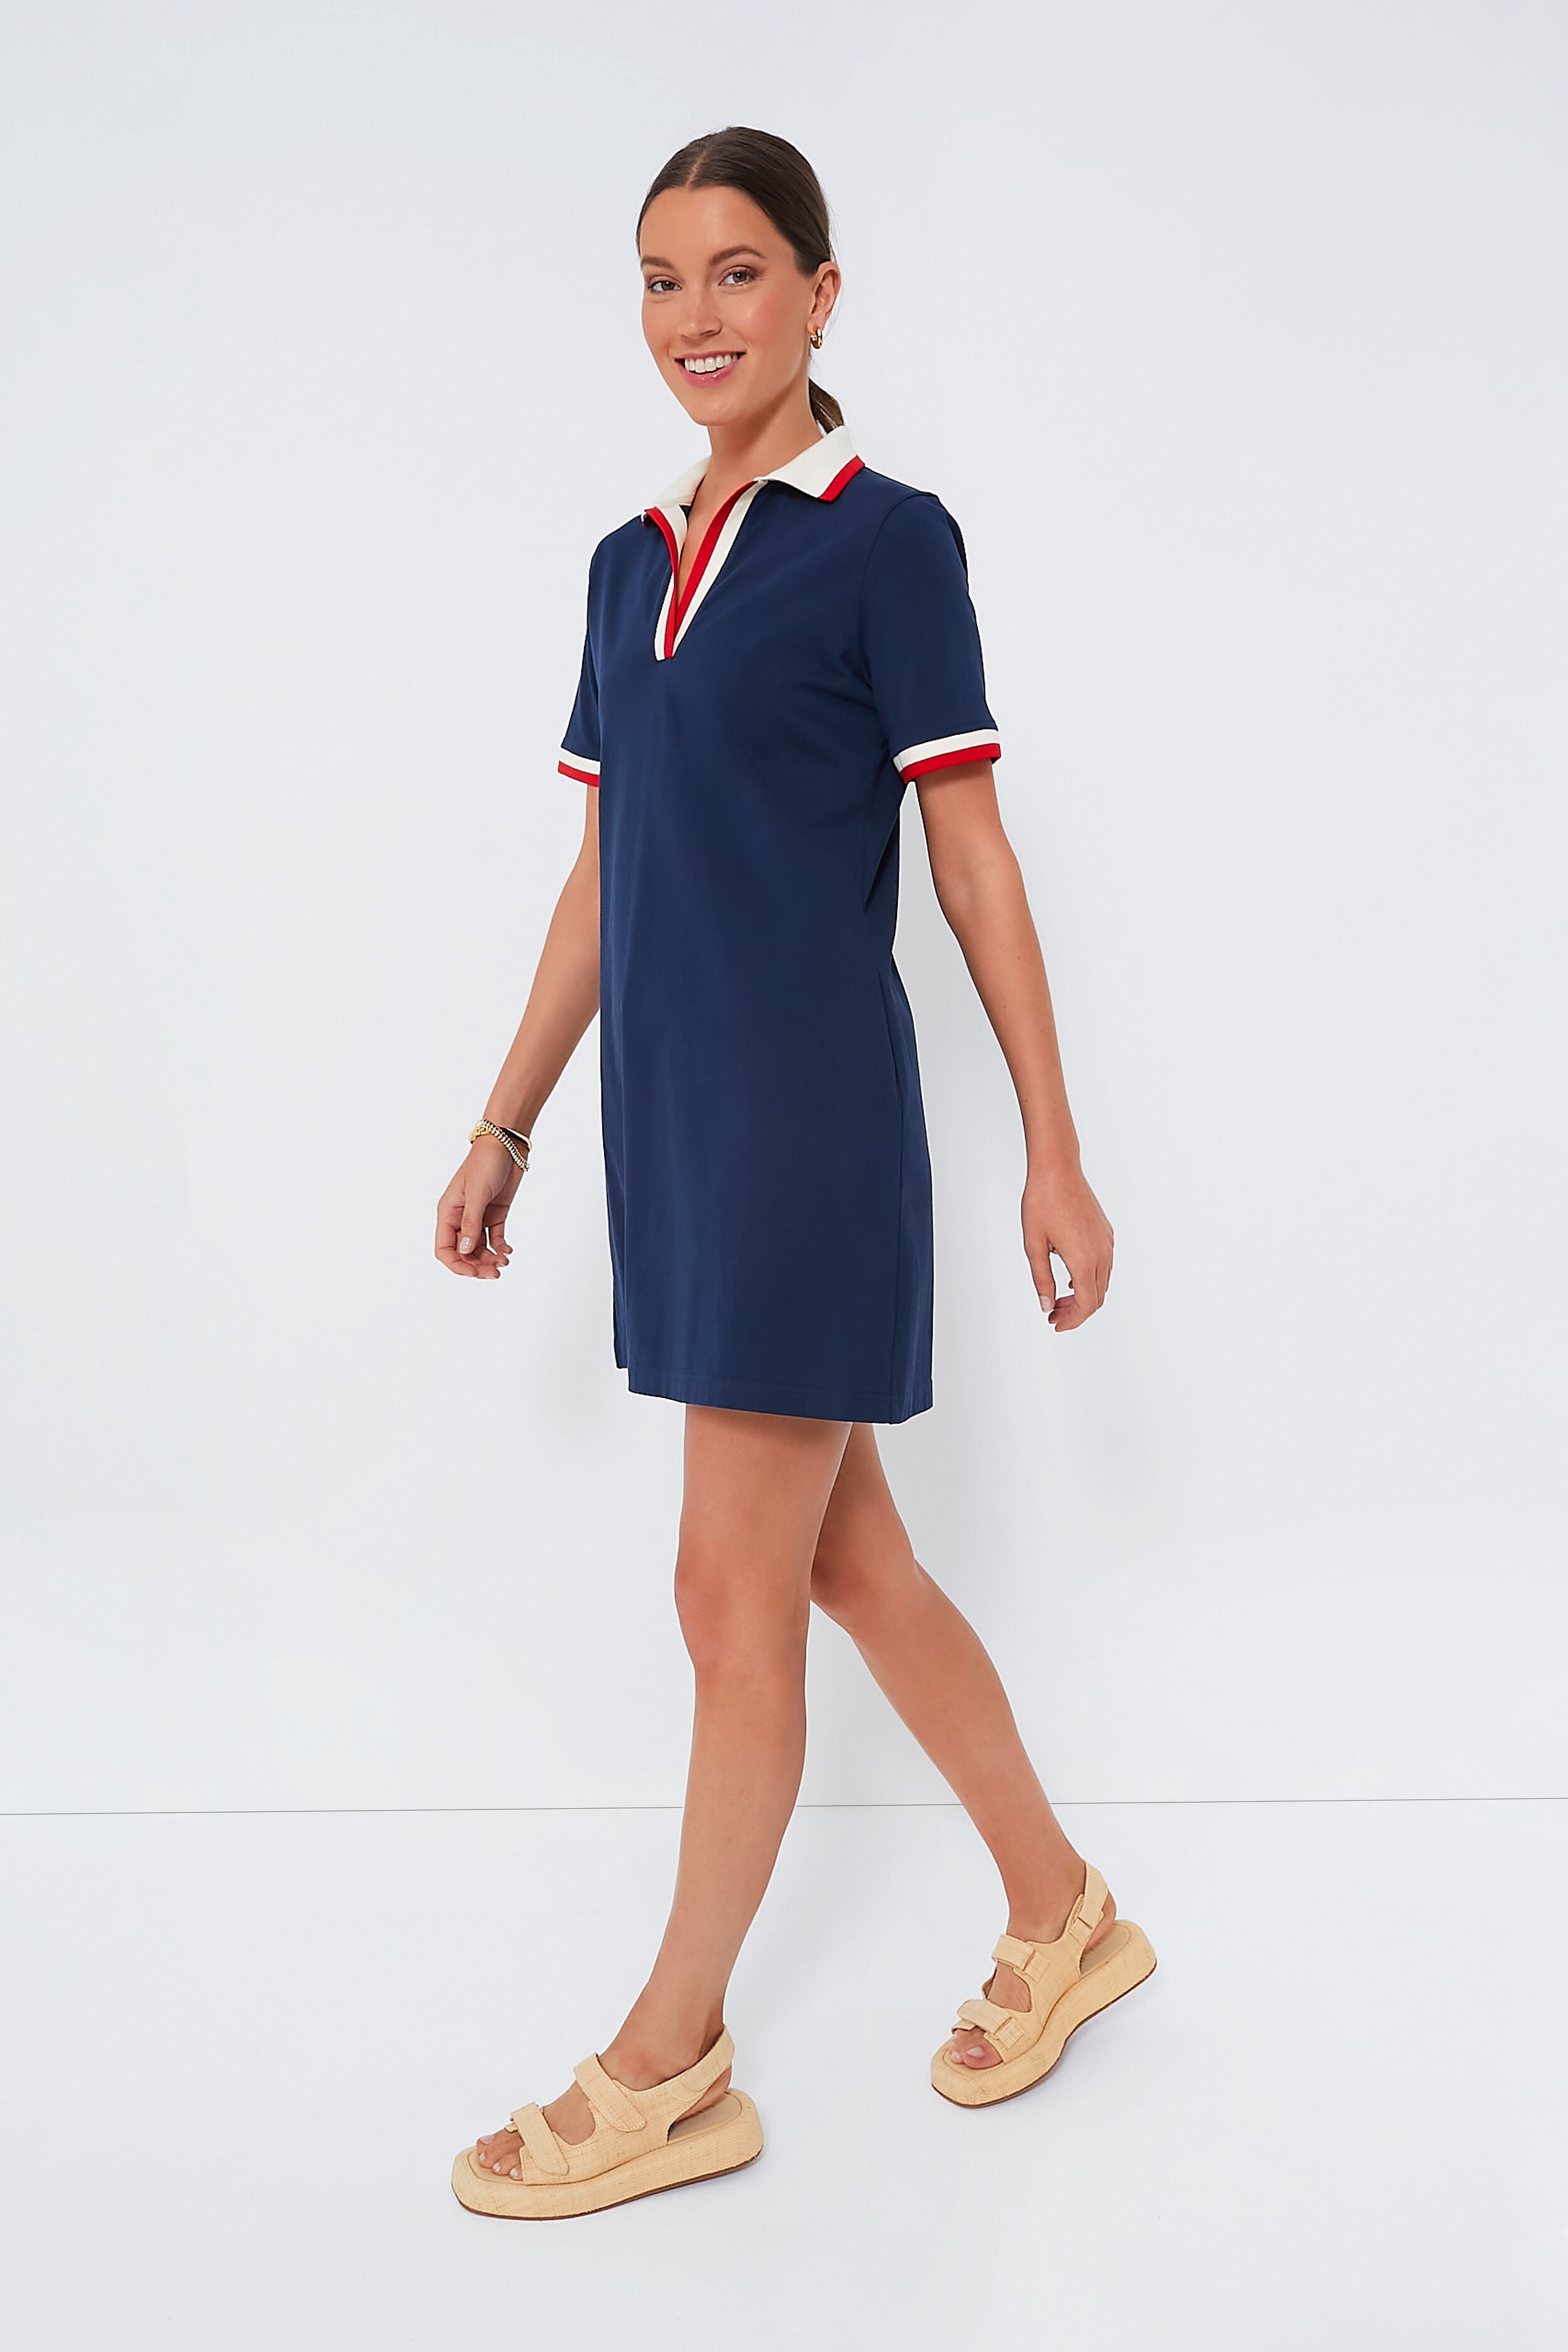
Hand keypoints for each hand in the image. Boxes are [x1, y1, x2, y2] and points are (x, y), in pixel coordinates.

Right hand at [435, 1141, 522, 1278]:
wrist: (506, 1146)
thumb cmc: (485, 1163)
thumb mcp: (477, 1193)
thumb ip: (471, 1223)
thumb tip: (466, 1251)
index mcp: (447, 1213)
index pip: (444, 1248)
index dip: (456, 1264)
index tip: (473, 1272)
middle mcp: (460, 1218)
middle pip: (463, 1252)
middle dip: (476, 1266)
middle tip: (494, 1273)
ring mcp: (478, 1217)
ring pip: (479, 1248)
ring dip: (490, 1259)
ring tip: (504, 1262)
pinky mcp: (494, 1215)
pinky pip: (494, 1238)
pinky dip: (500, 1248)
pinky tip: (508, 1252)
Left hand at [1022, 1164, 1112, 1330]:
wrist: (1057, 1169)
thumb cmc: (1042, 1201)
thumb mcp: (1033, 1245)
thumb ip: (1041, 1279)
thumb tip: (1046, 1305)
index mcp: (1084, 1259)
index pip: (1086, 1304)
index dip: (1072, 1320)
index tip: (1055, 1323)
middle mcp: (1101, 1253)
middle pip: (1097, 1298)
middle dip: (1076, 1312)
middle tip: (1052, 1313)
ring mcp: (1107, 1242)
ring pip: (1102, 1283)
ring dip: (1082, 1296)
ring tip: (1057, 1298)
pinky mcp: (1106, 1233)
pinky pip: (1104, 1266)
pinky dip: (1089, 1279)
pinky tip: (1069, 1278)